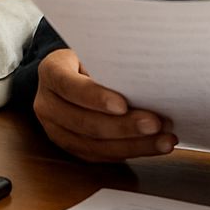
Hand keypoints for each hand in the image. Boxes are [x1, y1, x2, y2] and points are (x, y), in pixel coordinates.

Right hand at [33, 48, 175, 160]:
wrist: (69, 74)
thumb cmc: (88, 60)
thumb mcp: (93, 53)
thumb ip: (110, 67)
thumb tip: (146, 83)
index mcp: (50, 73)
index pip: (69, 86)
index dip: (96, 97)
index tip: (123, 105)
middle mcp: (47, 104)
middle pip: (84, 122)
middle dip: (123, 126)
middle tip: (155, 124)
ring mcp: (55, 129)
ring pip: (93, 145)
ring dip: (133, 145)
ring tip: (162, 140)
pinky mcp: (70, 146)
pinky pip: (99, 156)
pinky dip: (128, 153)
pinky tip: (151, 146)